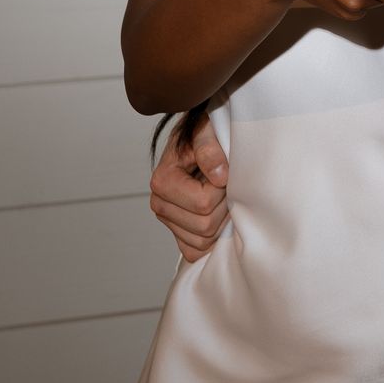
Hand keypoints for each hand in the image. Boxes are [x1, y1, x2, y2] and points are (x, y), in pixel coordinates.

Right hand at [150, 111, 228, 258]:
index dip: (222, 189)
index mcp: (162, 182)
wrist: (198, 140)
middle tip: (224, 184)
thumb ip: (210, 148)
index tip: (223, 171)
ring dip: (219, 219)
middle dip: (223, 205)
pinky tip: (216, 213)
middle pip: (205, 226)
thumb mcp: (205, 131)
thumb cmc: (201, 135)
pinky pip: (195, 251)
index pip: (203, 203)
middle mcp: (159, 204)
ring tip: (219, 195)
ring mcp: (168, 220)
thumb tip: (219, 176)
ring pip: (203, 241)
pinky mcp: (177, 231)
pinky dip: (211, 237)